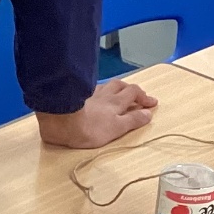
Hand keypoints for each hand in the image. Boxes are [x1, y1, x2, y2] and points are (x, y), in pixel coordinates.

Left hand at [36, 80, 157, 148]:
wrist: (61, 122)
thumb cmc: (90, 128)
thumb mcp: (117, 128)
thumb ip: (132, 120)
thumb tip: (148, 113)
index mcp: (116, 102)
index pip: (134, 93)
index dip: (144, 97)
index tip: (152, 103)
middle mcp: (104, 95)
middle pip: (120, 85)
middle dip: (131, 89)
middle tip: (137, 96)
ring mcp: (89, 94)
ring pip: (106, 85)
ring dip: (115, 87)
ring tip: (119, 93)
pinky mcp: (76, 97)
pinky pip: (91, 89)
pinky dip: (99, 91)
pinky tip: (96, 95)